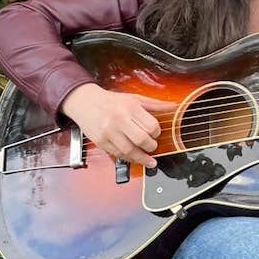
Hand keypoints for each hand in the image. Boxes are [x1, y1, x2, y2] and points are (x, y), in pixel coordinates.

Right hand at [61, 83, 175, 167]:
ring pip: (129, 151)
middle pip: (141, 140)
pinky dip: (129, 158)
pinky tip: (135, 158)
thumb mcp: (134, 98)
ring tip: (149, 160)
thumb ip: (155, 104)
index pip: (151, 125)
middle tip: (152, 146)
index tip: (155, 133)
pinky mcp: (101, 142)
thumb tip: (173, 106)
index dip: (157, 132)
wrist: (85, 102)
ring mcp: (108, 132)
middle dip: (151, 147)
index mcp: (129, 107)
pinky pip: (118, 155)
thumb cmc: (111, 101)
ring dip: (142, 158)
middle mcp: (119, 120)